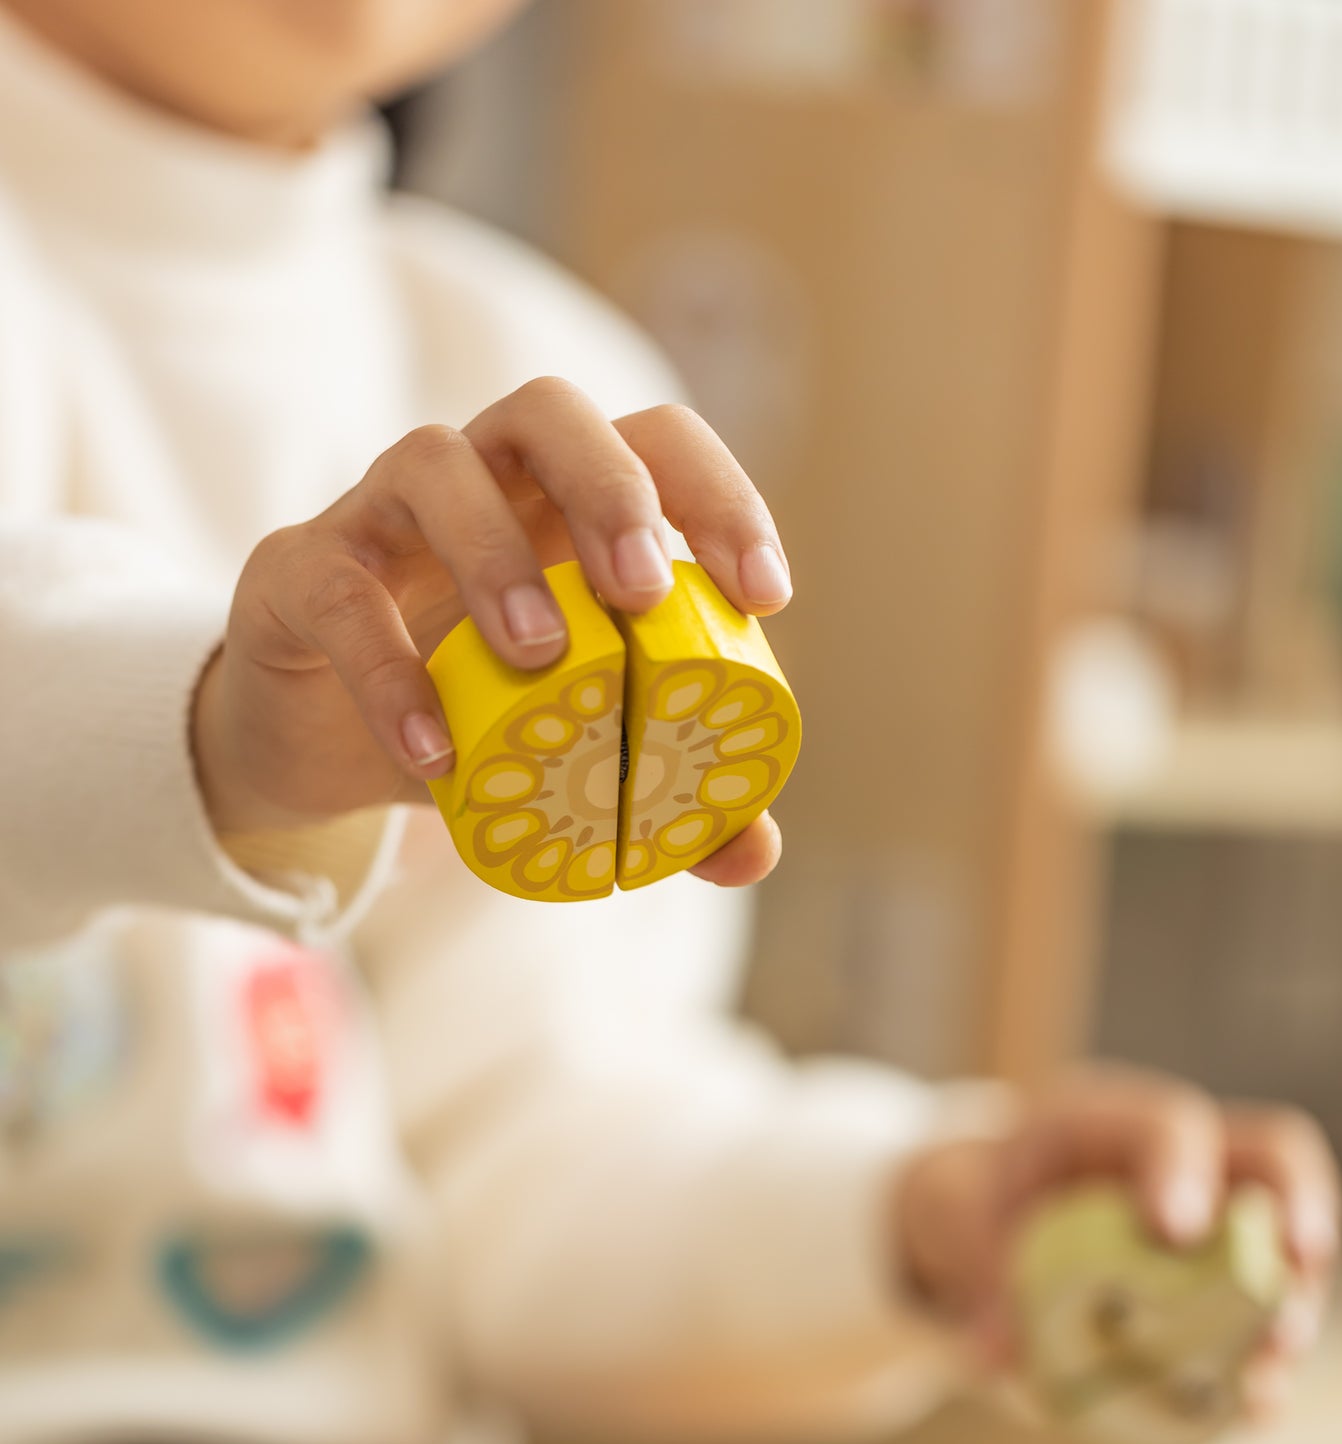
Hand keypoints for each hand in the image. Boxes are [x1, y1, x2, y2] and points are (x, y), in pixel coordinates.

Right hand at [191, 380, 792, 886]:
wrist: (321, 752)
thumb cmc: (471, 720)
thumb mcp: (572, 761)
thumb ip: (664, 799)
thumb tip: (752, 852)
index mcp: (567, 505)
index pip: (657, 444)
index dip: (720, 497)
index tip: (764, 597)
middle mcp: (480, 480)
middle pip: (549, 411)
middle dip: (610, 488)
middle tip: (642, 592)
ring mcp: (379, 512)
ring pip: (432, 461)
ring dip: (496, 552)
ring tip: (541, 656)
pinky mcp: (294, 570)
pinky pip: (336, 589)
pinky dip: (387, 667)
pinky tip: (434, 750)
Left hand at [897, 1065, 1341, 1415]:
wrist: (986, 1220)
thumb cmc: (982, 1201)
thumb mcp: (959, 1218)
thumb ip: (978, 1271)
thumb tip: (996, 1357)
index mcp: (1112, 1121)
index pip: (1167, 1126)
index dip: (1179, 1171)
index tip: (1175, 1231)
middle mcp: (1186, 1157)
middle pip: (1275, 1158)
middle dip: (1298, 1209)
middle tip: (1297, 1269)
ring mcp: (1217, 1218)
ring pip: (1289, 1246)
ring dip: (1288, 1310)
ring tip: (1268, 1372)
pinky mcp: (1222, 1283)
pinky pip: (1264, 1319)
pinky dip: (1262, 1363)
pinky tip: (1254, 1407)